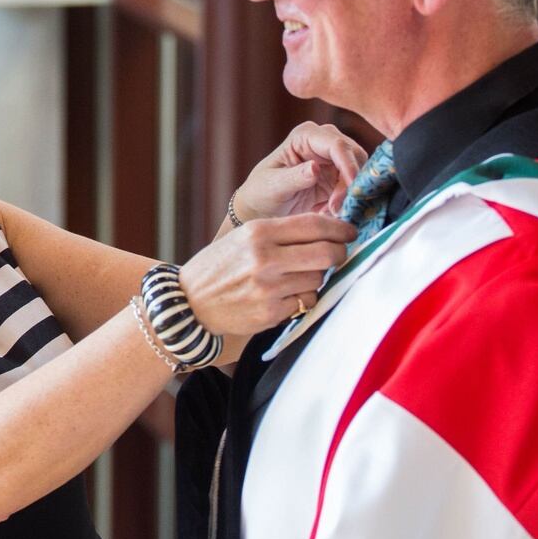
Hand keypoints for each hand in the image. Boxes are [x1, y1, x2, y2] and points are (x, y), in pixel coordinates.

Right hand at [181, 213, 354, 334]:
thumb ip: (280, 233)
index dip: (340, 228)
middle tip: (339, 254)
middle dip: (340, 253)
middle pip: (326, 253)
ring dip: (317, 278)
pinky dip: (303, 299)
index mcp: (258, 232)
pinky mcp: (270, 313)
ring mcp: (268, 288)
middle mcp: (264, 258)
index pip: (314, 225)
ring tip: (298, 277)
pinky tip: (286, 295)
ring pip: (318, 279)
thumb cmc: (218, 268)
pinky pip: (306, 302)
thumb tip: (326, 231)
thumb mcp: (242, 237)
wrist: (188, 304)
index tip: (349, 232)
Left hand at [232, 122, 364, 221]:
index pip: (337, 144)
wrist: (262, 209)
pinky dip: (350, 201)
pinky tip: (334, 214)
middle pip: (355, 156)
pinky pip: (356, 187)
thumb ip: (294, 177)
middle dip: (352, 183)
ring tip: (332, 213)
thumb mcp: (273, 186)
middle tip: (338, 209)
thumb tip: (315, 167)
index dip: (348, 165)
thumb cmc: (261, 193)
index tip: (351, 189)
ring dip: (352, 194)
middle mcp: (324, 141)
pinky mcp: (340, 177)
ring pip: (361, 172)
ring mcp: (335, 159)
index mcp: (306, 135)